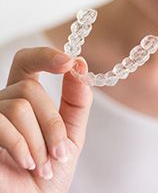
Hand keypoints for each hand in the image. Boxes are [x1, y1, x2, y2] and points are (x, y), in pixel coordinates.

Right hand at [0, 47, 92, 192]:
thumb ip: (76, 102)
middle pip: (30, 89)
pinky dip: (21, 146)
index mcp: (26, 100)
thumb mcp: (71, 134)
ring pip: (19, 106)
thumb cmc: (49, 171)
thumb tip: (80, 66)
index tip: (70, 62)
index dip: (45, 56)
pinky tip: (28, 163)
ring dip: (40, 140)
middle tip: (60, 152)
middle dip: (52, 122)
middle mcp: (4, 103)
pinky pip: (2, 122)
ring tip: (42, 164)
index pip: (28, 63)